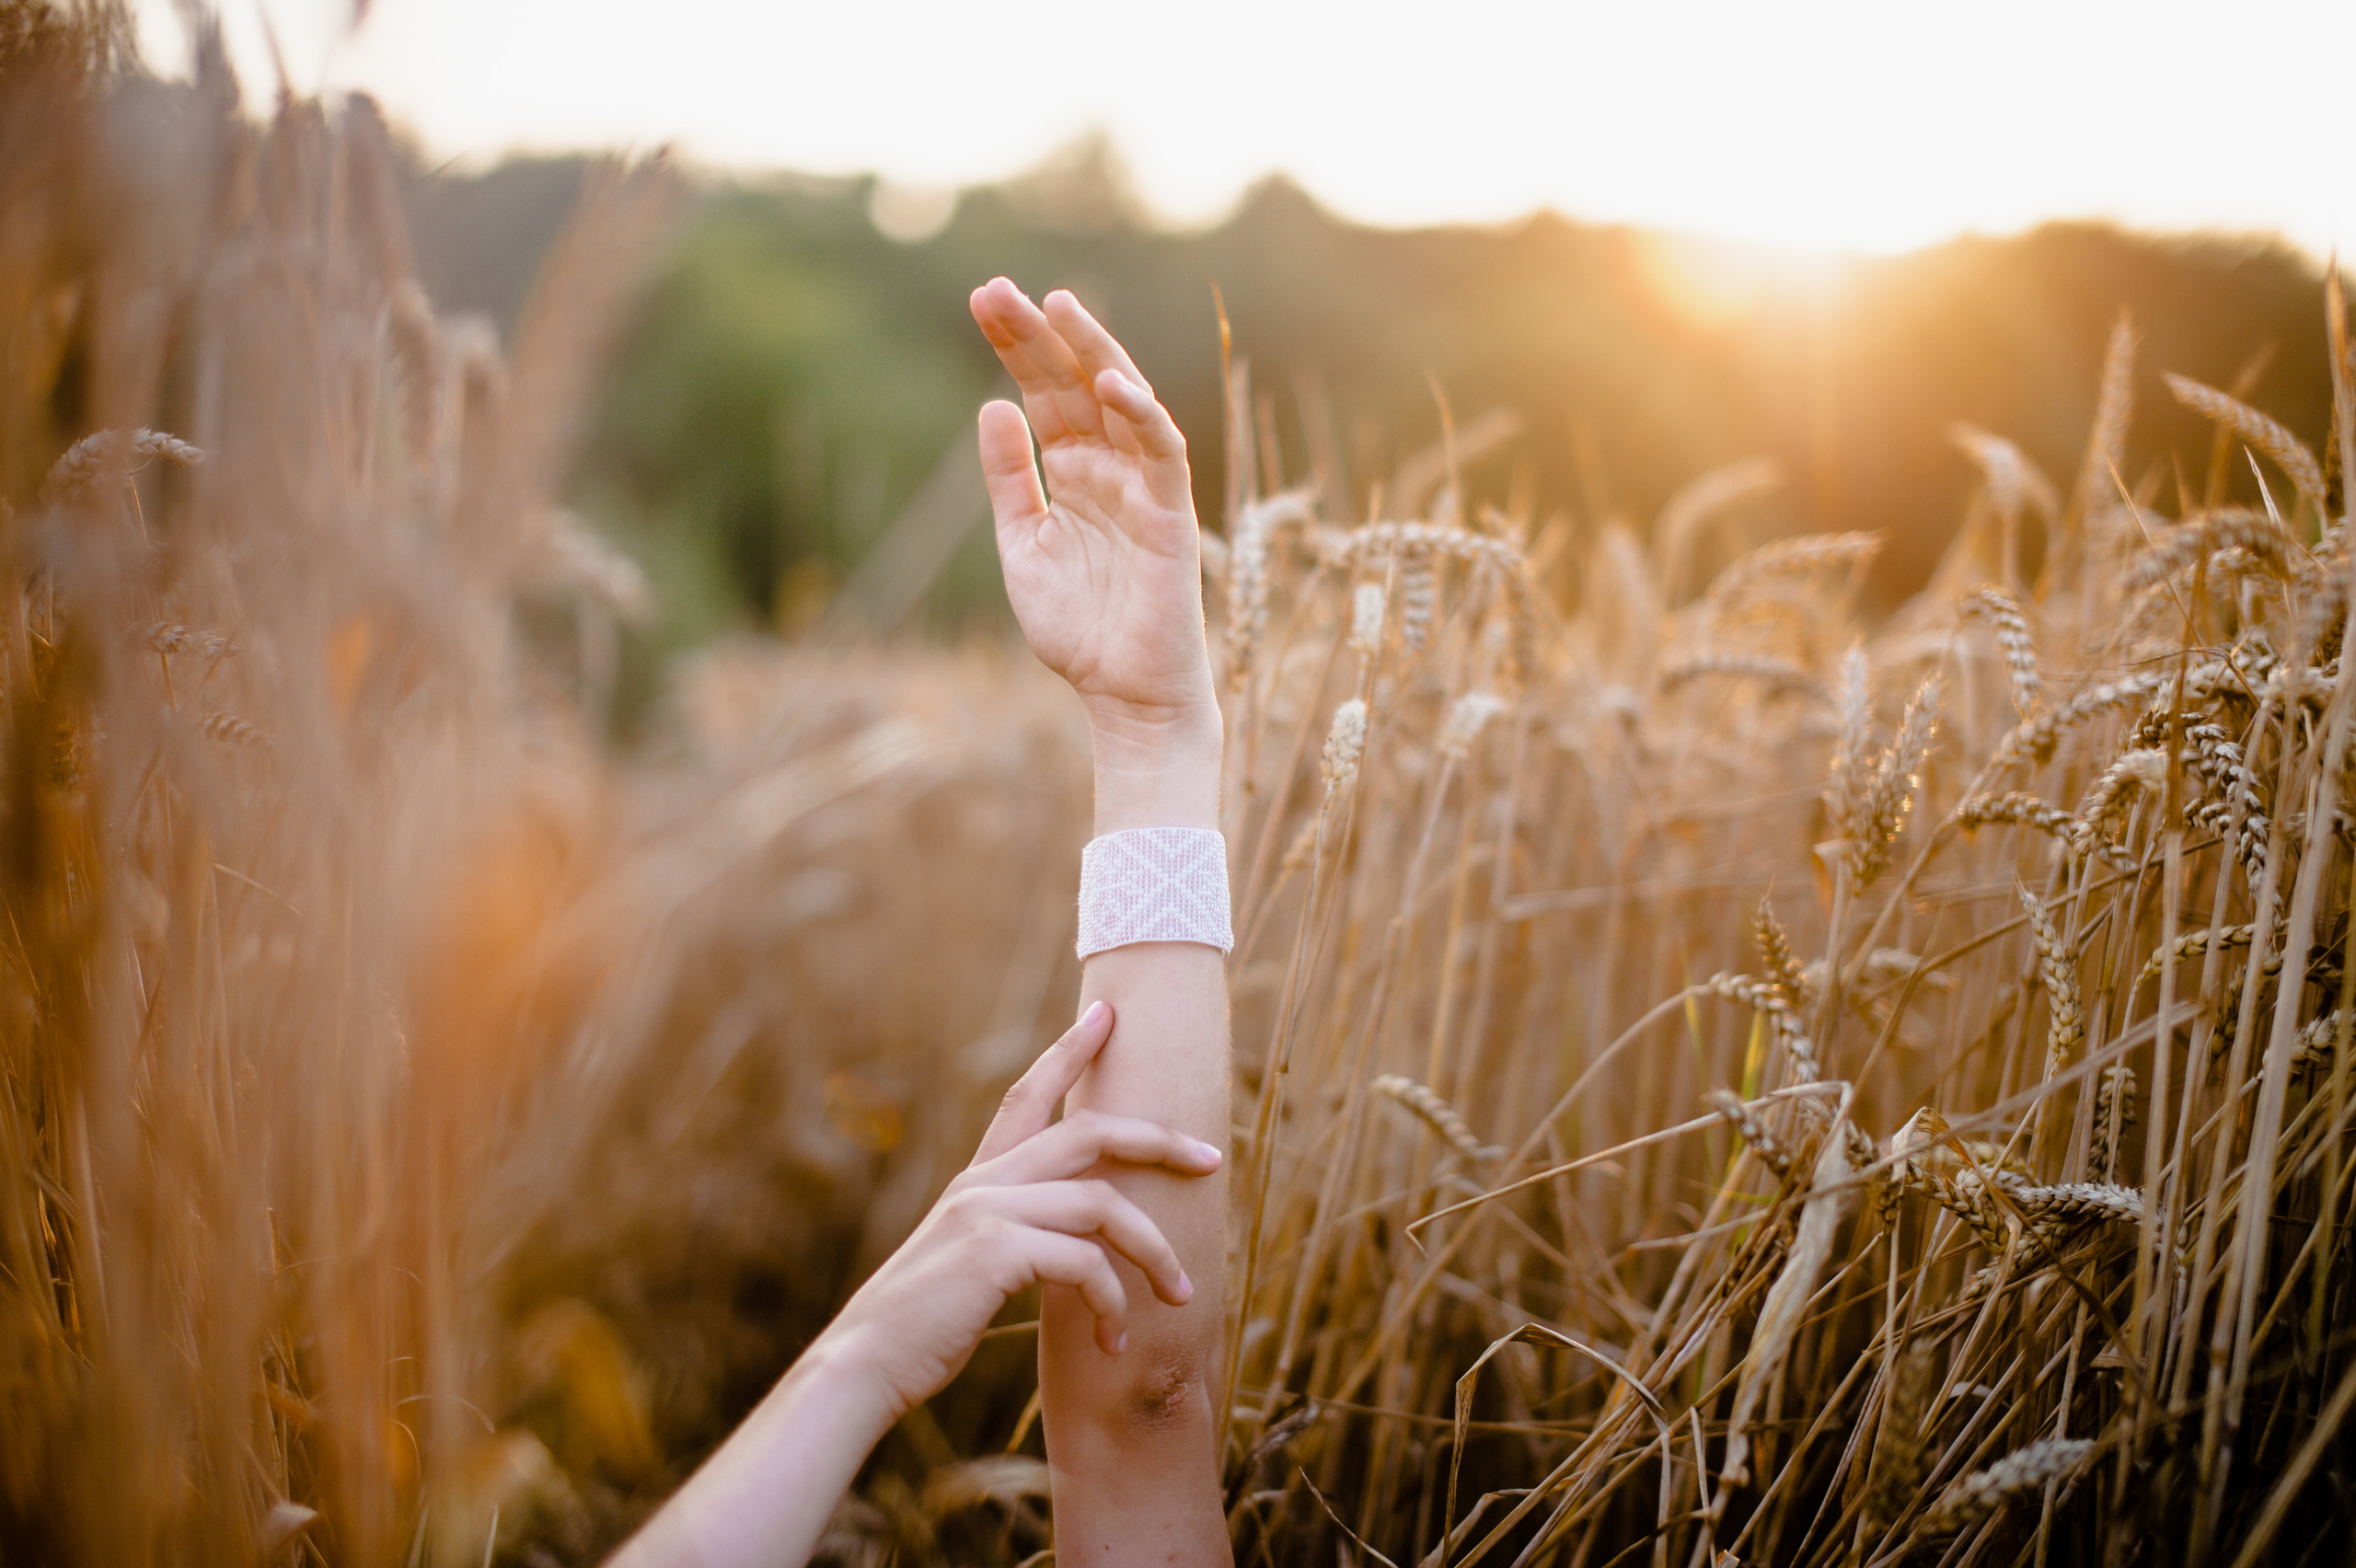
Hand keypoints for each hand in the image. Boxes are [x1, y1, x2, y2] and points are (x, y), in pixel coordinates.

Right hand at [819, 1001, 1221, 1419]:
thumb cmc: (923, 1329)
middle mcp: (983, 1183)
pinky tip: (1115, 1342)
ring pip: (1104, 1205)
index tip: (1109, 1015)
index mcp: (977, 1181)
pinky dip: (1113, 1303)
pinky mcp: (994, 1252)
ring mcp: (987, 1211)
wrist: (864, 1364)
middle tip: (1213, 1158)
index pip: (1028, 1096)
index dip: (1070, 1052)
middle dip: (1159, 1139)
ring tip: (1180, 1295)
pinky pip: (1085, 1263)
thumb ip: (1017, 1241)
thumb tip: (1079, 1249)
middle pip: (1089, 1132)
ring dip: (1154, 1252)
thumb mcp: (971, 1268)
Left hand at [969, 279, 1218, 756]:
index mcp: (1072, 471)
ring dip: (1093, 351)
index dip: (1014, 347)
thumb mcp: (1024, 544)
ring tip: (1057, 305)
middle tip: (995, 290)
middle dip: (1038, 335)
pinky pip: (1162, 451)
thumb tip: (991, 406)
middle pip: (1073, 383)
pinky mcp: (1172, 513)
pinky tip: (1107, 383)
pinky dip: (1140, 414)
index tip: (981, 301)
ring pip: (1122, 399)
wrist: (1124, 695)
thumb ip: (1011, 479)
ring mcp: (1142, 485)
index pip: (1041, 393)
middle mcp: (1108, 466)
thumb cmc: (1079, 630)